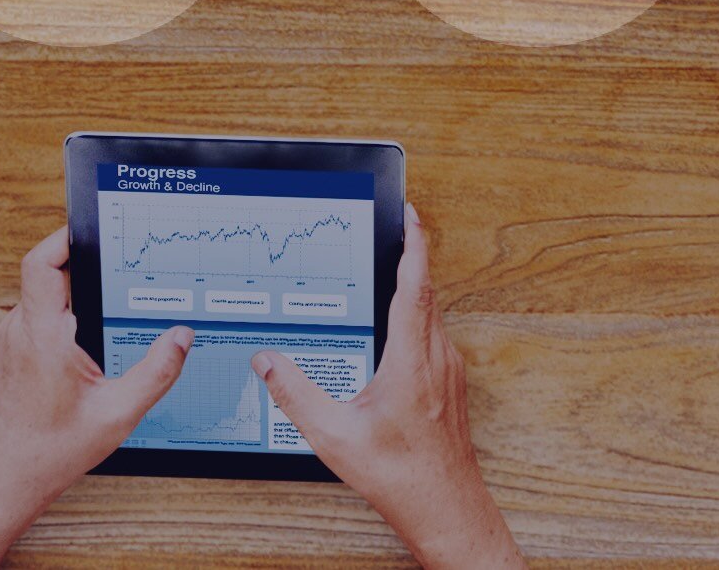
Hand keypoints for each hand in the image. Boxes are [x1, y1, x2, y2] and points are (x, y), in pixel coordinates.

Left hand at [0, 230, 190, 569]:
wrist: (3, 481)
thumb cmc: (47, 452)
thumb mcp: (117, 414)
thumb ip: (156, 372)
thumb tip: (182, 337)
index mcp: (43, 336)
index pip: (43, 263)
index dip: (67, 235)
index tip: (98, 225)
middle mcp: (22, 332)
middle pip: (51, 271)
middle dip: (91, 261)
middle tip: (129, 262)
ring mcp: (16, 341)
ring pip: (49, 294)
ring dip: (83, 290)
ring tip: (121, 301)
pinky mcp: (18, 352)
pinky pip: (46, 315)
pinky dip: (74, 313)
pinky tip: (100, 333)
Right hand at [253, 206, 523, 569]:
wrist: (443, 504)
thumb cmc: (396, 474)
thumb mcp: (332, 435)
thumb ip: (295, 393)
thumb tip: (268, 362)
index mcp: (412, 359)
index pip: (415, 285)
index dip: (414, 244)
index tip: (410, 214)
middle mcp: (437, 357)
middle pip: (426, 292)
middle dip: (411, 256)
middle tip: (396, 228)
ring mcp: (449, 369)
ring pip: (433, 314)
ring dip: (415, 287)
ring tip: (392, 270)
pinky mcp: (450, 383)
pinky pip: (434, 336)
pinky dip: (416, 317)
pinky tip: (396, 331)